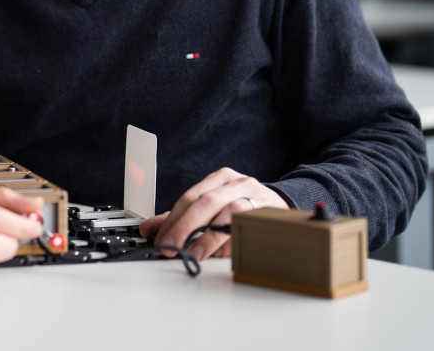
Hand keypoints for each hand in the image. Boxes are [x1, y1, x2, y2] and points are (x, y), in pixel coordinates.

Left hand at [140, 167, 286, 261]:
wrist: (282, 206)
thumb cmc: (243, 207)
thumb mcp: (212, 207)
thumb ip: (181, 217)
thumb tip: (150, 229)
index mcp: (219, 178)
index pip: (189, 197)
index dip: (172, 219)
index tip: (159, 239)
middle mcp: (237, 183)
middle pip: (205, 203)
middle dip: (184, 227)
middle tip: (171, 247)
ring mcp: (255, 196)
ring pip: (228, 213)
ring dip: (209, 237)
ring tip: (195, 254)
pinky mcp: (270, 213)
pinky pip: (249, 227)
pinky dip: (234, 241)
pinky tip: (223, 252)